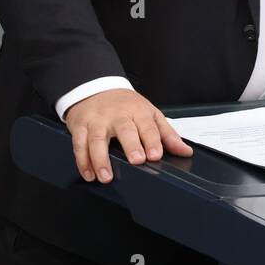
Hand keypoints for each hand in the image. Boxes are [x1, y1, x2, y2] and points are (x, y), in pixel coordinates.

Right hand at [63, 89, 190, 183]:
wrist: (96, 89)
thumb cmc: (125, 105)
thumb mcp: (149, 114)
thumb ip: (167, 134)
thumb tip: (185, 152)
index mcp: (137, 111)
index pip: (147, 126)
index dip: (153, 140)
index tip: (156, 154)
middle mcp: (117, 115)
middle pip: (124, 129)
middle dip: (131, 145)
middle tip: (136, 160)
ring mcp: (98, 120)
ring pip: (97, 139)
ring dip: (101, 159)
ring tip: (106, 176)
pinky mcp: (80, 126)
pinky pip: (79, 144)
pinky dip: (83, 161)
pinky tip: (89, 173)